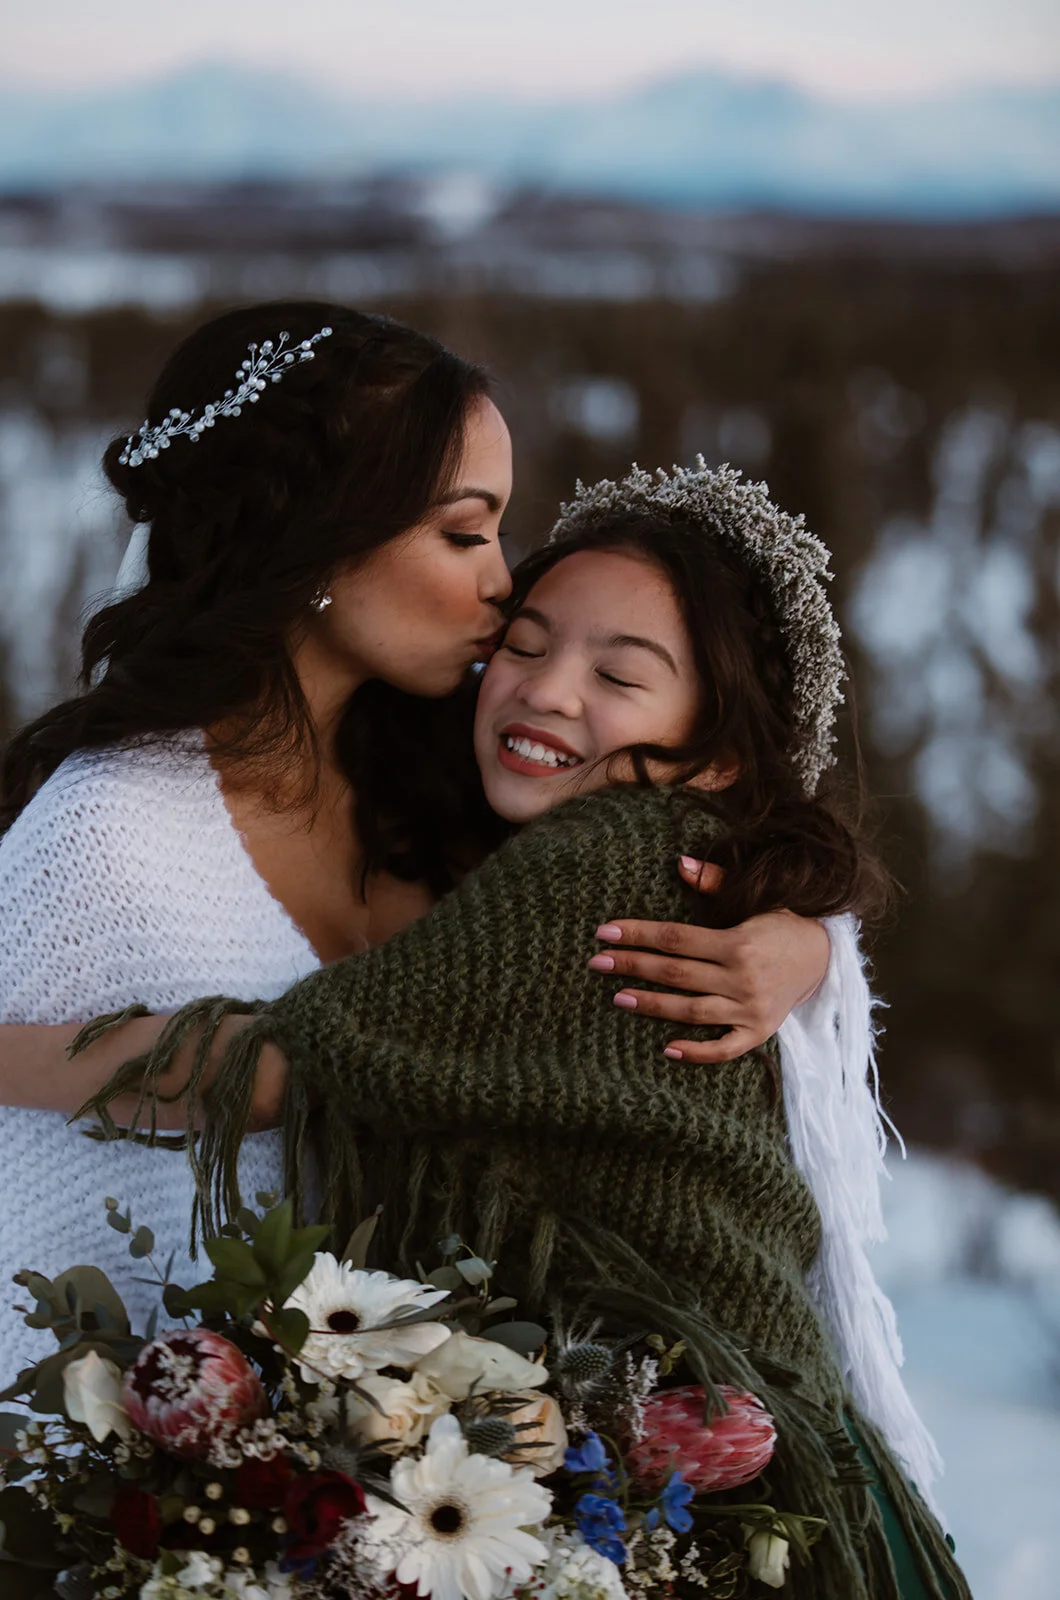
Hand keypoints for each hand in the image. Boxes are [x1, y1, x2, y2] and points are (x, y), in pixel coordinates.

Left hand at [588, 857, 830, 1064]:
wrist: (824, 957)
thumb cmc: (781, 924)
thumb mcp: (754, 898)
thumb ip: (715, 882)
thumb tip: (679, 863)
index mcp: (737, 942)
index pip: (675, 938)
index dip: (638, 934)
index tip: (604, 932)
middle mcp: (742, 977)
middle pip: (676, 973)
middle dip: (633, 966)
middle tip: (597, 963)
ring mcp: (750, 1009)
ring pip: (692, 1011)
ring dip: (653, 1006)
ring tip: (618, 998)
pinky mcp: (759, 1032)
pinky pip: (724, 1049)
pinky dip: (696, 1051)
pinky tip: (666, 1048)